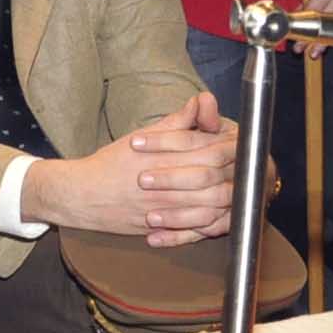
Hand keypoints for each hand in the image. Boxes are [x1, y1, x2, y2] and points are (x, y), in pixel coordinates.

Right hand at [23, 91, 236, 244]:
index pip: (209, 149)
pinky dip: (209, 226)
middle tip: (251, 168)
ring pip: (207, 207)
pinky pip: (192, 232)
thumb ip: (178, 122)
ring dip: (227, 201)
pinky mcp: (159, 228)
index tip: (242, 143)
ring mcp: (162, 209)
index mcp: (163, 156)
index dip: (230, 146)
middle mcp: (164, 183)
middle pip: (213, 179)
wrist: (82, 194)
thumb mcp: (144, 135)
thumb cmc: (112, 162)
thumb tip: (203, 101)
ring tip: (239, 193)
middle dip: (235, 173)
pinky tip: (219, 218)